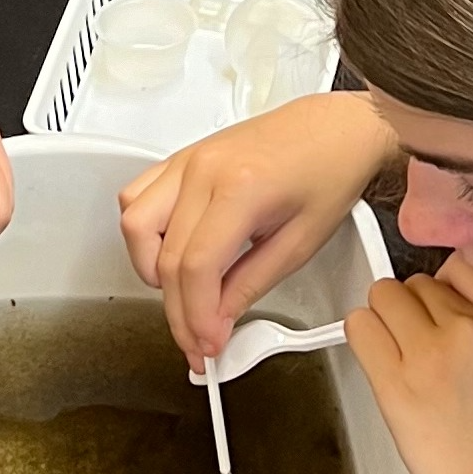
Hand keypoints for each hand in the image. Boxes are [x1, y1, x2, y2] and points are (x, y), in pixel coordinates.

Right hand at [119, 92, 399, 364]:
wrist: (337, 128)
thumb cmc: (331, 172)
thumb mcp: (301, 243)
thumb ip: (251, 285)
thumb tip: (218, 319)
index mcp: (240, 189)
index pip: (195, 269)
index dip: (197, 317)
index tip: (209, 345)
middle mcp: (204, 170)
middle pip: (163, 258)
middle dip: (178, 311)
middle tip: (199, 340)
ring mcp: (188, 160)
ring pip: (134, 225)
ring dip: (150, 270)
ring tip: (184, 295)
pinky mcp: (183, 158)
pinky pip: (137, 197)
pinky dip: (144, 233)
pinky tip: (171, 253)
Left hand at [344, 257, 472, 473]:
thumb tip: (440, 286)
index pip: (457, 265)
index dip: (445, 294)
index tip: (441, 315)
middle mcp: (472, 329)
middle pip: (416, 282)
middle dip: (415, 313)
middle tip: (425, 353)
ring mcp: (431, 355)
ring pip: (383, 296)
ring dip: (387, 324)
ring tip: (407, 363)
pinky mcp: (395, 384)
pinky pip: (359, 327)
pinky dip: (364, 340)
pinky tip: (383, 367)